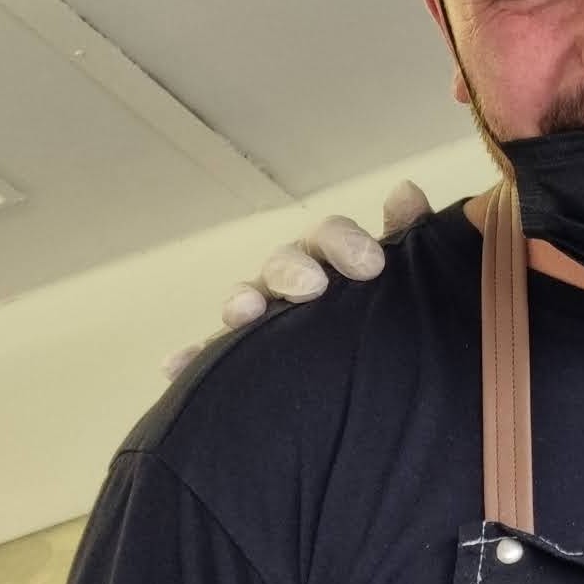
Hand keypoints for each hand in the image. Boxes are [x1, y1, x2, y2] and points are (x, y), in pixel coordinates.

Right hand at [167, 182, 433, 378]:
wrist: (386, 391)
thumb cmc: (392, 320)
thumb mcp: (410, 282)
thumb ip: (410, 239)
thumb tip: (404, 191)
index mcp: (334, 261)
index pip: (330, 236)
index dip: (344, 243)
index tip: (371, 265)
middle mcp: (295, 283)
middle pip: (283, 263)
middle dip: (292, 271)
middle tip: (312, 288)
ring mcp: (265, 320)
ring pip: (245, 302)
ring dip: (238, 301)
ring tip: (240, 313)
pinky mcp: (243, 362)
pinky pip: (211, 358)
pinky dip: (191, 359)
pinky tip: (173, 367)